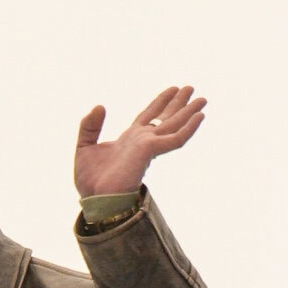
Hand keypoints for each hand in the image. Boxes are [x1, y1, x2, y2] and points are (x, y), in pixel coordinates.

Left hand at [74, 84, 206, 197]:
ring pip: (174, 125)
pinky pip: (176, 139)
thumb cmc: (90, 181)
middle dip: (179, 103)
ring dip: (189, 112)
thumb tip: (100, 106)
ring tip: (203, 99)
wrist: (95, 199)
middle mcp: (142, 141)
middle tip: (192, 88)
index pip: (149, 116)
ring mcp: (148, 146)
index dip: (161, 101)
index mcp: (130, 139)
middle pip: (165, 117)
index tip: (173, 89)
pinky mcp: (151, 151)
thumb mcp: (84, 146)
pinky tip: (199, 117)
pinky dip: (188, 128)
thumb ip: (90, 126)